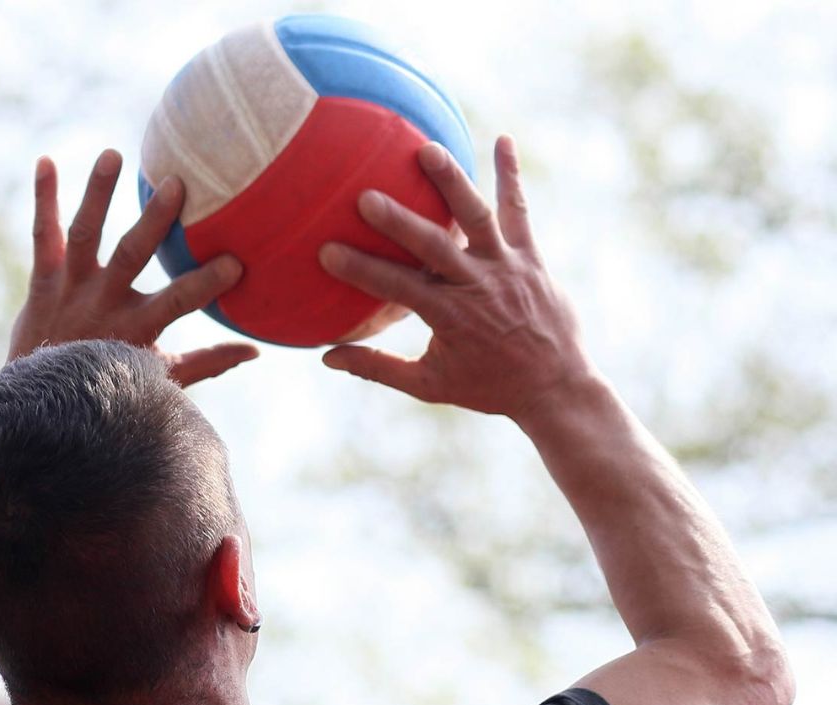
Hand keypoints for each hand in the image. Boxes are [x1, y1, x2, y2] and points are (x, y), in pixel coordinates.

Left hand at [9, 149, 259, 386]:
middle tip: (176, 184)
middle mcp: (100, 303)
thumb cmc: (108, 387)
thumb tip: (256, 349)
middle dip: (153, 222)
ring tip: (112, 154)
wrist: (39, 400)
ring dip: (97, 193)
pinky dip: (43, 198)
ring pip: (84, 235)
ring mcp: (69, 289)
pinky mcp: (42, 280)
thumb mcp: (159, 378)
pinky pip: (42, 234)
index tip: (235, 262)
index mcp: (134, 328)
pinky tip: (45, 161)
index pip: (176, 302)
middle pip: (129, 256)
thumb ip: (207, 362)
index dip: (204, 284)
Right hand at [317, 136, 597, 420]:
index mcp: (451, 318)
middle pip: (434, 247)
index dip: (361, 270)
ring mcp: (507, 266)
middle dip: (398, 222)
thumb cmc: (487, 387)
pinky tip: (503, 139)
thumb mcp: (429, 385)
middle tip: (365, 196)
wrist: (557, 386)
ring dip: (453, 183)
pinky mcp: (530, 256)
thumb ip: (377, 369)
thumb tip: (326, 357)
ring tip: (427, 150)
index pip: (397, 288)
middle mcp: (479, 286)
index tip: (327, 250)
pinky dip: (511, 176)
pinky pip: (519, 211)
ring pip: (477, 218)